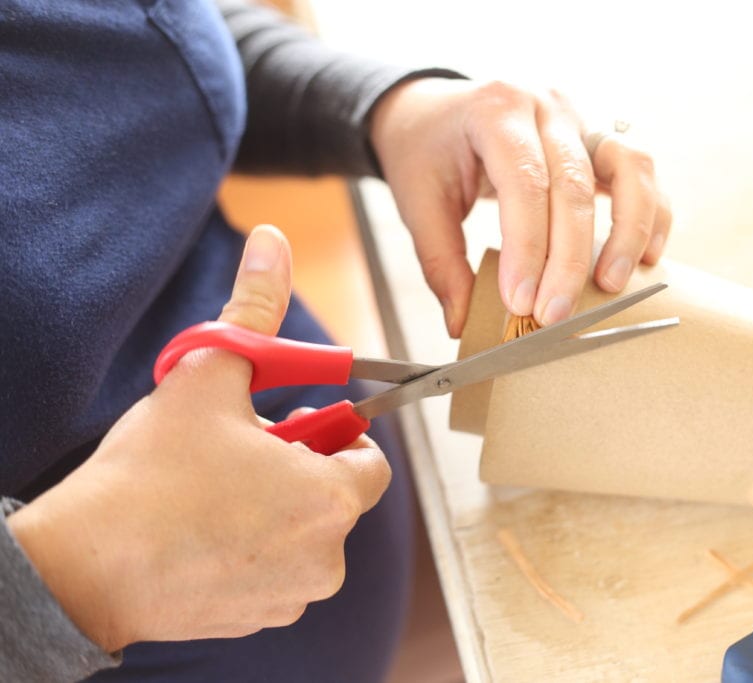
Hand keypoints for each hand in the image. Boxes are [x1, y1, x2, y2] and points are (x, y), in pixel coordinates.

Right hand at [8, 226, 390, 650]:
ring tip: (219, 486)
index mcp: (332, 498)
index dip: (338, 432)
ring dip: (277, 505)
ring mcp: (291, 596)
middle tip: (247, 447)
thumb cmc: (151, 475)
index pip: (371, 459)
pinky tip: (204, 528)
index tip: (298, 422)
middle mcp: (326, 557)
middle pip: (337, 495)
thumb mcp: (207, 378)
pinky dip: (254, 546)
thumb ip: (253, 308)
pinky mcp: (256, 619)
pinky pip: (275, 570)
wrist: (83, 568)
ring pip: (305, 533)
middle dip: (301, 465)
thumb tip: (273, 243)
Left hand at [370, 78, 672, 336]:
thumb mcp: (418, 202)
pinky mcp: (602, 138)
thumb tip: (462, 323)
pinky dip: (650, 216)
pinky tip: (645, 259)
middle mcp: (546, 105)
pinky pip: (641, 174)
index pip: (524, 182)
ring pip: (630, 168)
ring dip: (627, 233)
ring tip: (611, 285)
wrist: (435, 109)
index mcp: (496, 109)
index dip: (527, 248)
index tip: (521, 303)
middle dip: (568, 260)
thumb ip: (441, 264)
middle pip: (574, 185)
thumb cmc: (427, 150)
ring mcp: (581, 116)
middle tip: (555, 315)